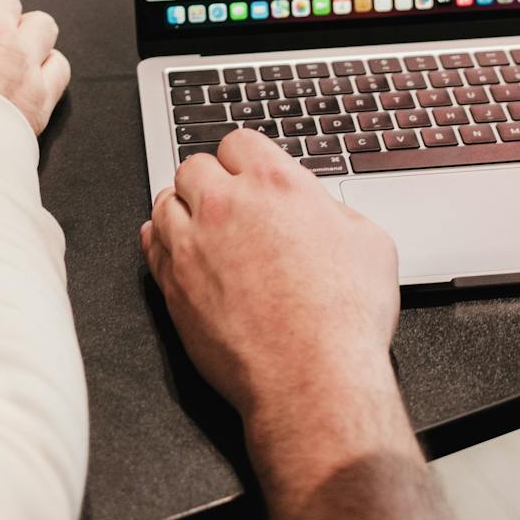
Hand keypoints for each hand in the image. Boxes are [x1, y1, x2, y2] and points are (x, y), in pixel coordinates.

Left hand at [142, 130, 398, 417]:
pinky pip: (150, 244)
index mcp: (275, 184)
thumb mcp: (369, 242)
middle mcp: (226, 206)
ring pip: (164, 201)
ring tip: (200, 223)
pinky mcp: (173, 286)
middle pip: (193, 165)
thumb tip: (319, 211)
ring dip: (182, 207)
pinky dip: (162, 240)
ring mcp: (192, 246)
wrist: (312, 378)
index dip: (246, 158)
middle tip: (227, 200)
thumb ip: (333, 211)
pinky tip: (179, 249)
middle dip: (210, 179)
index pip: (239, 141)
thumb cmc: (345, 319)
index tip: (250, 172)